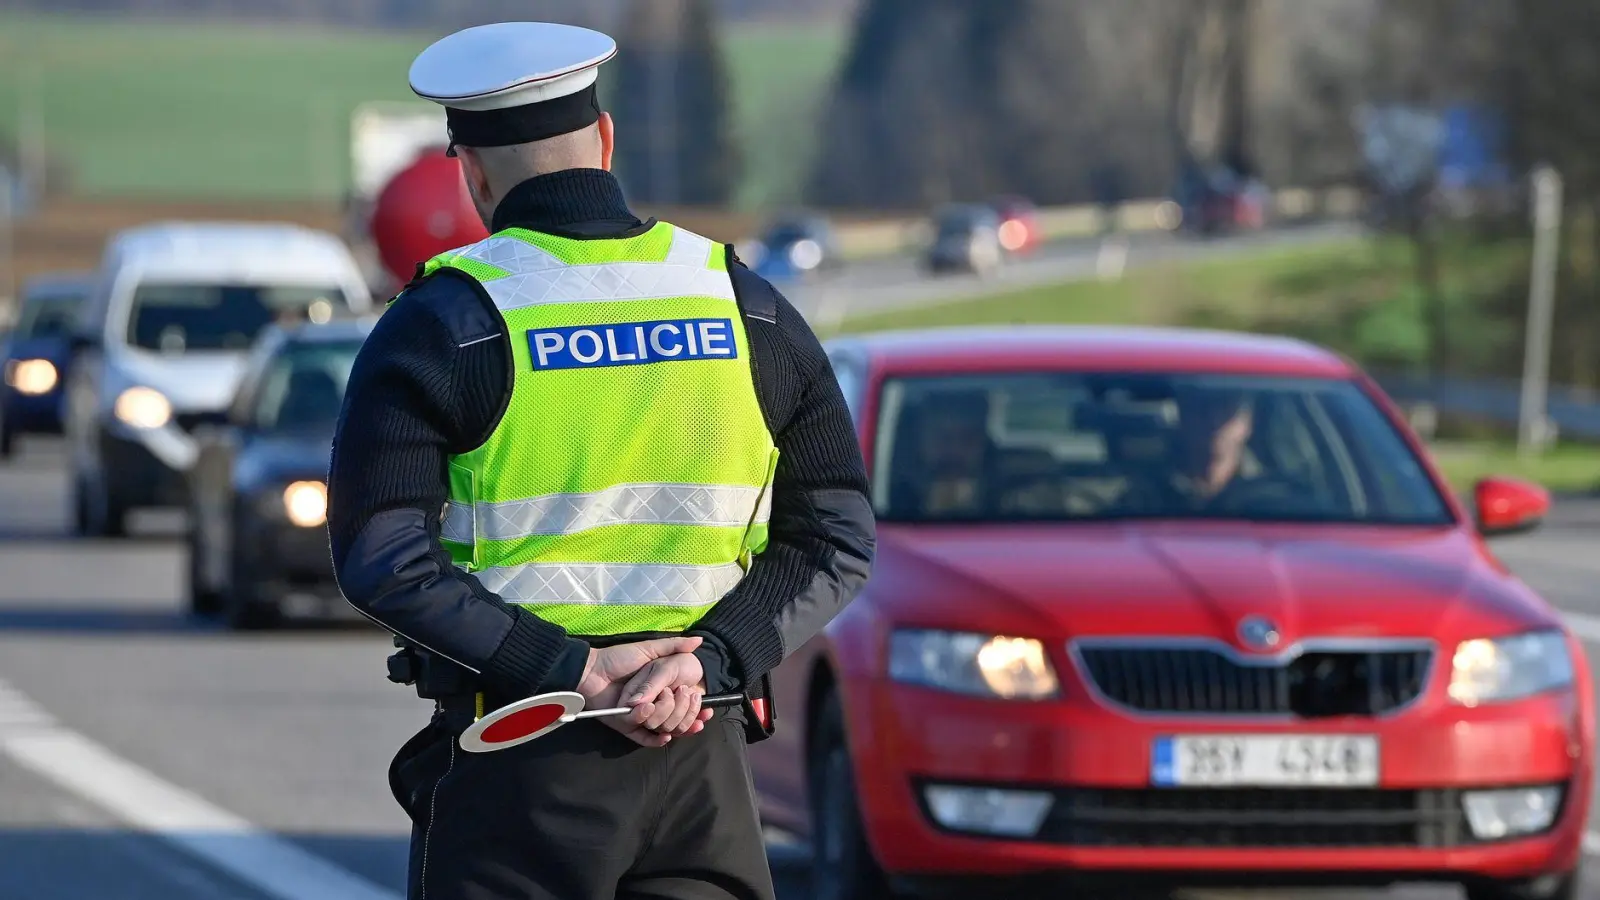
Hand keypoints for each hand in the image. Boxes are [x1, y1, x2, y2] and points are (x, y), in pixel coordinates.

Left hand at [573, 637, 706, 747]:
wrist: (592, 670)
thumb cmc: (619, 658)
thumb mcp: (650, 650)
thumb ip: (674, 646)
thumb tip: (699, 640)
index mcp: (658, 690)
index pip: (682, 705)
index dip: (696, 710)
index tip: (708, 712)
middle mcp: (651, 705)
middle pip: (674, 719)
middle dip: (683, 714)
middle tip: (685, 699)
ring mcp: (638, 717)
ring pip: (660, 727)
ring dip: (665, 719)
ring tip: (660, 705)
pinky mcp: (625, 726)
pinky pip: (642, 738)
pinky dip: (653, 739)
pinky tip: (663, 735)